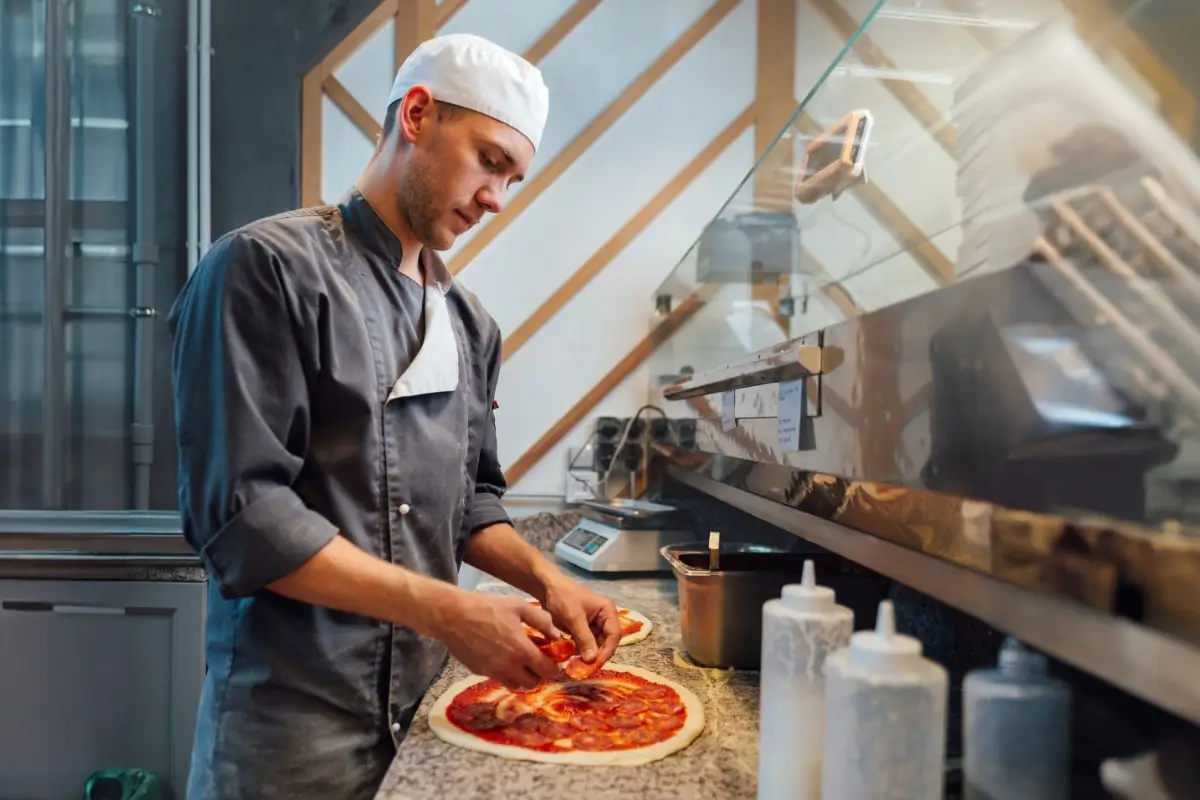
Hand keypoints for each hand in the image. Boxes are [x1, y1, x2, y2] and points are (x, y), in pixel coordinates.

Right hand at [434, 590, 560, 690]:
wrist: (453, 615)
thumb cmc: (488, 607)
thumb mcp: (519, 606)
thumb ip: (542, 621)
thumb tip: (556, 635)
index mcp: (522, 650)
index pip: (547, 671)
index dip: (554, 667)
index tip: (553, 660)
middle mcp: (508, 667)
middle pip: (532, 683)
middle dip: (539, 674)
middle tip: (537, 660)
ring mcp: (492, 672)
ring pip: (515, 685)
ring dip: (522, 677)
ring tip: (520, 660)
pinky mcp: (479, 672)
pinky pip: (498, 678)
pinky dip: (505, 673)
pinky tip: (502, 656)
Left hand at [539, 577, 621, 666]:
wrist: (546, 586)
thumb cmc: (562, 597)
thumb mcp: (574, 617)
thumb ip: (584, 638)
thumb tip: (592, 659)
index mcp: (607, 611)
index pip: (614, 635)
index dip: (607, 651)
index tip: (595, 664)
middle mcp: (604, 619)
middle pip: (606, 642)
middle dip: (596, 655)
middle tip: (584, 668)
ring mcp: (593, 624)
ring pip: (595, 645)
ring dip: (587, 654)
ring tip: (576, 664)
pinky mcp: (582, 629)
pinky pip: (585, 644)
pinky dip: (579, 651)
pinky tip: (570, 655)